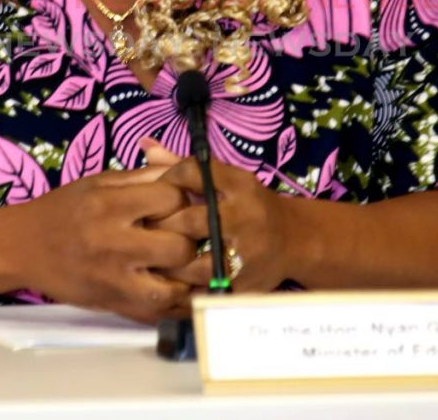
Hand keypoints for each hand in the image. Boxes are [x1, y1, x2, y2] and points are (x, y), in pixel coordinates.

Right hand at [19, 167, 195, 324]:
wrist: (23, 247)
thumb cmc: (64, 209)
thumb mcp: (99, 182)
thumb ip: (142, 177)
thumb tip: (183, 173)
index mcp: (110, 205)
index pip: (171, 199)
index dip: (182, 197)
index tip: (177, 200)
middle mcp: (113, 244)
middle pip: (179, 246)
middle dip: (191, 238)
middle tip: (186, 233)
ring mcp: (114, 281)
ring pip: (174, 288)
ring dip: (188, 276)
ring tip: (189, 263)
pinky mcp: (113, 306)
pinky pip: (159, 313)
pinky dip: (177, 303)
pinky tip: (181, 287)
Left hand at [150, 156, 294, 293]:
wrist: (295, 240)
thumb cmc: (250, 205)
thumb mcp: (227, 179)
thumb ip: (186, 167)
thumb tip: (145, 146)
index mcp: (238, 185)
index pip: (192, 173)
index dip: (166, 181)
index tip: (155, 192)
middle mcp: (244, 217)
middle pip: (191, 221)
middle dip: (162, 226)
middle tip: (143, 229)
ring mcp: (247, 253)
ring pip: (197, 263)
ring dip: (170, 263)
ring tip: (152, 258)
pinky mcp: (246, 284)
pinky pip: (207, 290)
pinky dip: (186, 288)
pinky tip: (171, 282)